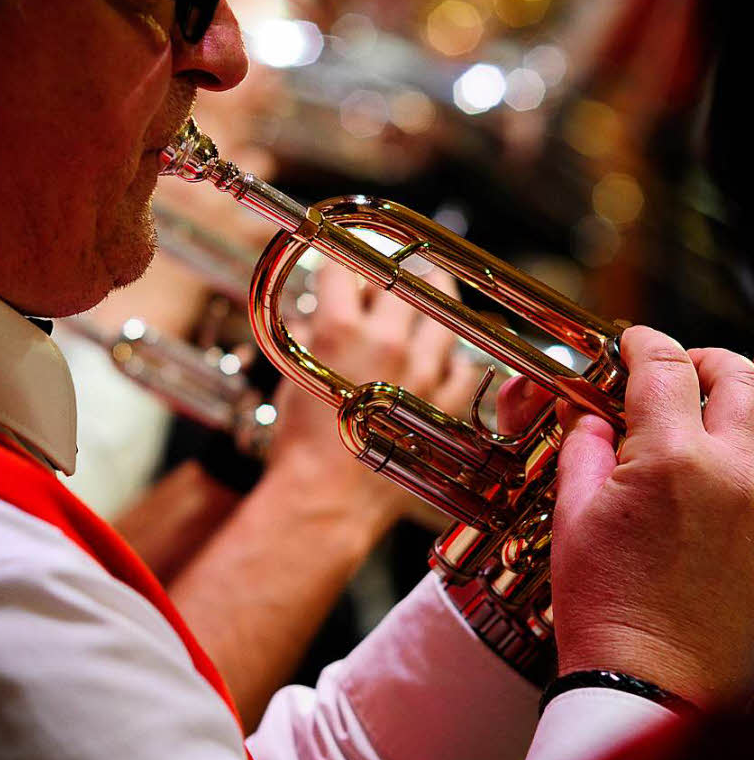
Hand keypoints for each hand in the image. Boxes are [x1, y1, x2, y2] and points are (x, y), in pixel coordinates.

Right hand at [268, 260, 479, 531]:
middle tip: (401, 266)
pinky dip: (458, 357)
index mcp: (341, 330)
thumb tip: (318, 313)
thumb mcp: (294, 374)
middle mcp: (386, 342)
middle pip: (406, 278)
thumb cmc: (301, 443)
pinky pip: (465, 366)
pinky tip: (450, 354)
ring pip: (445, 315)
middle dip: (400, 265)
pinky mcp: (444, 403)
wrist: (326, 497)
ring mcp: (422, 372)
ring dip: (438, 301)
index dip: (340, 262)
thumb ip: (310, 334)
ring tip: (435, 297)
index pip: (343, 270)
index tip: (343, 265)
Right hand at [552, 324, 753, 706]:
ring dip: (736, 399)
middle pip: (737, 374)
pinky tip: (722, 465)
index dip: (644, 343)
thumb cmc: (610, 612)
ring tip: (706, 414)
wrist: (656, 687)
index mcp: (672, 461)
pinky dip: (747, 450)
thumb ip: (585, 451)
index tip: (632, 344)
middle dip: (702, 362)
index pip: (664, 366)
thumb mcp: (575, 518)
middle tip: (676, 373)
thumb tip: (589, 417)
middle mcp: (736, 472)